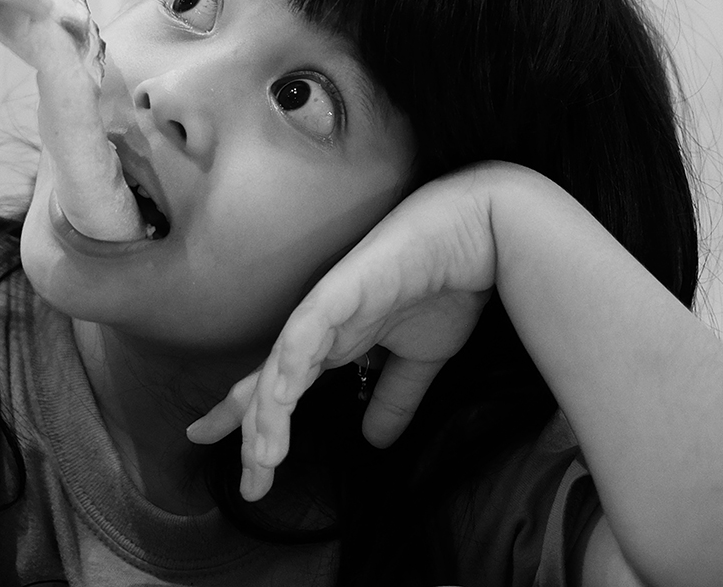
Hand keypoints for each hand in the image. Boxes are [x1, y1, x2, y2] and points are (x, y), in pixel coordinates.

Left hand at [187, 168, 501, 500]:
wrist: (480, 236)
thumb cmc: (446, 287)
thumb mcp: (420, 361)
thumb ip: (393, 398)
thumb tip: (374, 442)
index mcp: (334, 346)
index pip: (279, 390)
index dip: (253, 426)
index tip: (242, 475)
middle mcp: (320, 328)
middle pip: (269, 384)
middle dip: (251, 433)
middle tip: (247, 485)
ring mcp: (328, 305)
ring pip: (282, 362)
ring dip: (269, 411)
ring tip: (261, 457)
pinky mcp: (344, 286)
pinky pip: (309, 325)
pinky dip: (292, 358)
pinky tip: (282, 393)